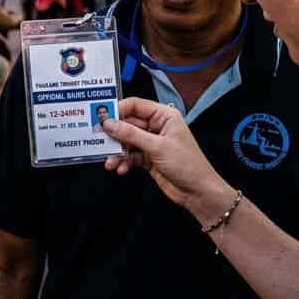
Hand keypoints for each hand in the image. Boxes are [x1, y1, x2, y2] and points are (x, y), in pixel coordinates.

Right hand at [101, 98, 231, 221]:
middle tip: (100, 141)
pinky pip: (131, 156)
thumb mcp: (157, 147)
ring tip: (110, 161)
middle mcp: (158, 127)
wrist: (198, 193)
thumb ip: (131, 134)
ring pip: (127, 142)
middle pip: (129, 124)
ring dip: (117, 152)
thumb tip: (110, 124)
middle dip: (115, 134)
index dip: (119, 110)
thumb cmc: (188, 165)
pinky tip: (121, 169)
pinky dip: (124, 162)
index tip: (102, 117)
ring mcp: (153, 143)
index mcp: (165, 116)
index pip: (136, 105)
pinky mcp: (149, 159)